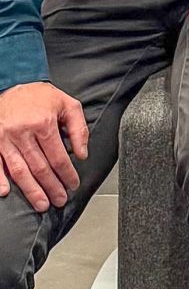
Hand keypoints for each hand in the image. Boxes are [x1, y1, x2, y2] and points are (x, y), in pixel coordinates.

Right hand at [0, 81, 86, 211]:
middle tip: (59, 200)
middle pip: (39, 167)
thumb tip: (81, 154)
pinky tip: (5, 192)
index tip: (73, 184)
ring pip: (19, 170)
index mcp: (43, 124)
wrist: (14, 84)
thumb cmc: (42, 97)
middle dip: (51, 187)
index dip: (67, 173)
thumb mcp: (68, 105)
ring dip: (30, 190)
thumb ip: (78, 129)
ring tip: (41, 204)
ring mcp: (5, 139)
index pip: (58, 156)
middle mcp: (23, 133)